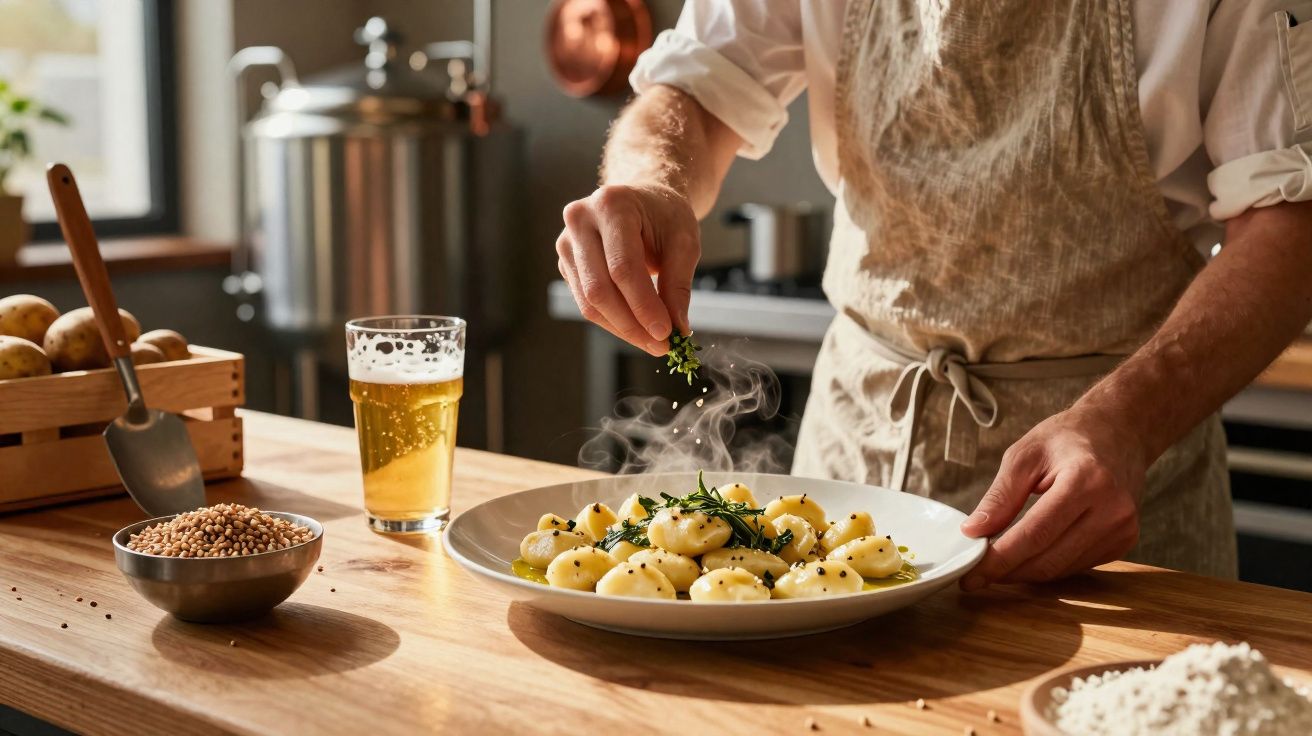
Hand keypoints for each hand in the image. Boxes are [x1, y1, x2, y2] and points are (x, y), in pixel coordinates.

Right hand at [556, 183, 700, 355]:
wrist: (644, 201)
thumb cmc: (664, 216)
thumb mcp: (684, 241)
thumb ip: (679, 284)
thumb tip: (677, 329)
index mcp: (611, 204)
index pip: (623, 267)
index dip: (643, 305)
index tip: (666, 333)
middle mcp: (580, 220)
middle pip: (599, 288)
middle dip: (631, 324)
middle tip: (660, 345)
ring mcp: (567, 242)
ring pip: (589, 302)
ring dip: (622, 328)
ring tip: (652, 341)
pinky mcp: (566, 263)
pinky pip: (586, 303)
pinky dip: (613, 322)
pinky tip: (636, 328)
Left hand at [958, 408, 1148, 589]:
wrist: (1120, 431)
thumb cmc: (1068, 437)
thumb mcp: (1025, 455)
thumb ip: (1000, 496)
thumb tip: (973, 532)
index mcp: (1086, 481)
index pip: (1035, 534)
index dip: (1000, 559)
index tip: (970, 575)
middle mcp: (1112, 510)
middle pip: (1049, 559)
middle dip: (1007, 572)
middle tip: (975, 575)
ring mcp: (1123, 529)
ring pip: (1062, 569)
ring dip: (1026, 573)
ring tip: (998, 564)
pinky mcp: (1125, 541)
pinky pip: (1077, 565)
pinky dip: (1049, 565)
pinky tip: (1029, 555)